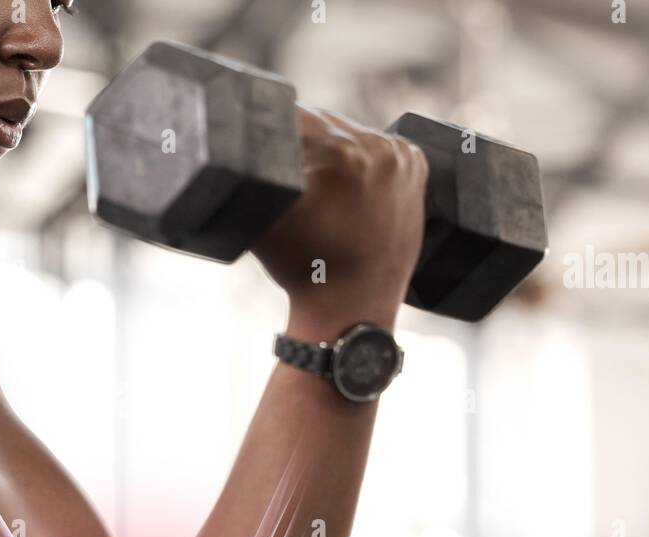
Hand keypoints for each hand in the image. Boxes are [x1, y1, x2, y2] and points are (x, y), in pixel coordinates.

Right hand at [252, 105, 427, 331]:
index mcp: (337, 152)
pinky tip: (349, 187)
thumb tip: (233, 134)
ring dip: (332, 148)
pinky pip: (378, 146)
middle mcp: (376, 147)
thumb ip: (251, 167)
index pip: (293, 116)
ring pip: (350, 132)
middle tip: (295, 178)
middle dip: (304, 141)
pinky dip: (361, 159)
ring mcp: (400, 156)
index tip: (266, 151)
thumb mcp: (263, 215)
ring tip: (322, 189)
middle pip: (324, 122)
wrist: (352, 308)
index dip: (272, 129)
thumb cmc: (302, 268)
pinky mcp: (415, 165)